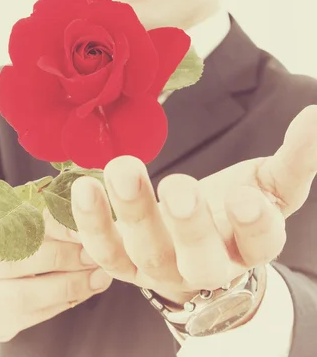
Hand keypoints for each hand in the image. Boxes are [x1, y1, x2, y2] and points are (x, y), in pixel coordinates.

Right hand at [0, 203, 111, 341]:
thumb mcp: (9, 206)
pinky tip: (86, 287)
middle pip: (13, 262)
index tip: (84, 221)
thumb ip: (40, 201)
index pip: (10, 220)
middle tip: (95, 251)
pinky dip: (64, 301)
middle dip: (61, 257)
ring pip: (24, 297)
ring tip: (99, 273)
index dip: (52, 224)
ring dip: (68, 284)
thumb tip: (85, 199)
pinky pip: (33, 316)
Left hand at [70, 105, 316, 305]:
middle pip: (202, 259)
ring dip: (133, 213)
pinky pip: (107, 251)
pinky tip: (86, 187)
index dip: (255, 222)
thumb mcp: (270, 183)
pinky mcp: (125, 262)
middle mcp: (207, 265)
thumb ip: (295, 155)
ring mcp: (162, 267)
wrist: (198, 242)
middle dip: (191, 225)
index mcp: (250, 244)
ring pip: (148, 252)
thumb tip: (316, 114)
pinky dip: (93, 224)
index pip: (261, 242)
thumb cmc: (235, 207)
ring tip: (122, 168)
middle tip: (179, 188)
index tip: (246, 194)